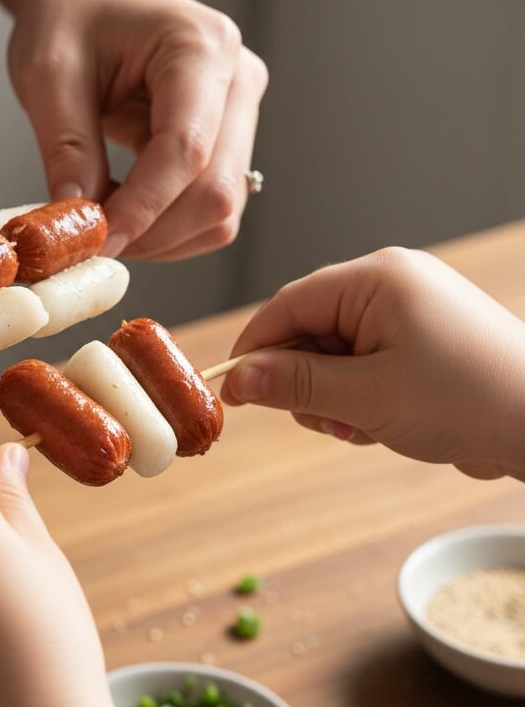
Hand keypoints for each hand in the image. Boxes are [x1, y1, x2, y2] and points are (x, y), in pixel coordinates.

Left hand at [8, 0, 267, 259]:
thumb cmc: (67, 16)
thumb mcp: (46, 73)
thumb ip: (66, 146)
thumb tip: (79, 222)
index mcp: (201, 46)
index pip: (187, 150)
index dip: (142, 208)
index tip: (95, 241)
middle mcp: (238, 80)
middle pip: (216, 191)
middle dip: (151, 231)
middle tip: (88, 241)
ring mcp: (240, 114)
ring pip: (220, 212)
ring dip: (159, 237)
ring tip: (101, 221)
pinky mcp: (228, 143)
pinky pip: (209, 211)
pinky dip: (166, 229)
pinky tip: (122, 211)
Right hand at [220, 247, 524, 480]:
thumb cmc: (473, 401)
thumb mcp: (366, 397)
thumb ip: (294, 385)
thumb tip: (237, 379)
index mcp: (377, 279)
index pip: (287, 305)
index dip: (254, 349)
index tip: (232, 389)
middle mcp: (390, 284)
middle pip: (307, 329)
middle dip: (305, 381)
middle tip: (325, 421)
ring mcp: (408, 311)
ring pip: (332, 353)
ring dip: (333, 397)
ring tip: (361, 427)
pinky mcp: (420, 339)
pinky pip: (362, 363)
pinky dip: (359, 397)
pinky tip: (379, 423)